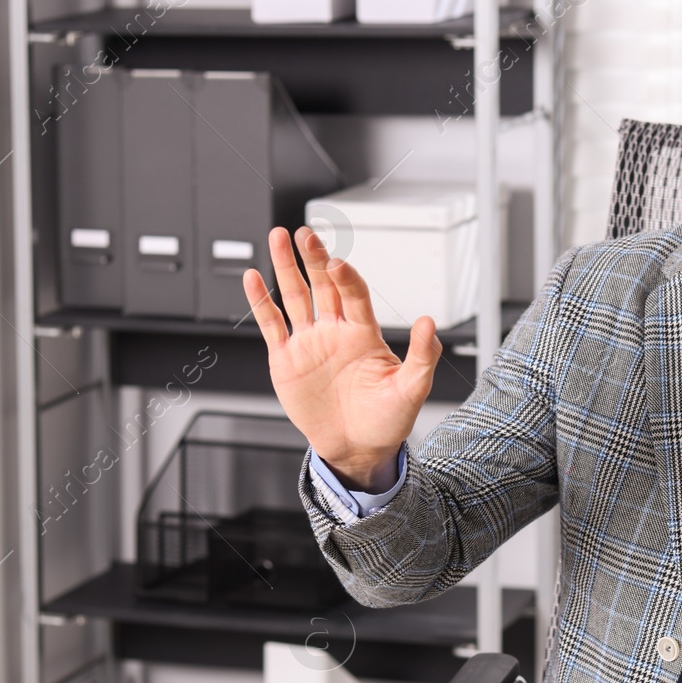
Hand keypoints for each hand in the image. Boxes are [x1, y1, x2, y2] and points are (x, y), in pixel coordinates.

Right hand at [243, 226, 440, 490]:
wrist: (357, 449)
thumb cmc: (387, 420)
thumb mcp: (411, 390)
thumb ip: (421, 356)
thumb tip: (428, 322)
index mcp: (364, 334)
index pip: (353, 294)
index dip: (345, 277)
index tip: (337, 264)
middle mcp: (335, 331)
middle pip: (323, 285)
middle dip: (313, 258)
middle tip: (305, 233)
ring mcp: (309, 343)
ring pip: (295, 296)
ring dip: (286, 267)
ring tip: (278, 236)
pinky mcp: (286, 360)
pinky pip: (272, 325)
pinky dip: (261, 301)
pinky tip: (253, 278)